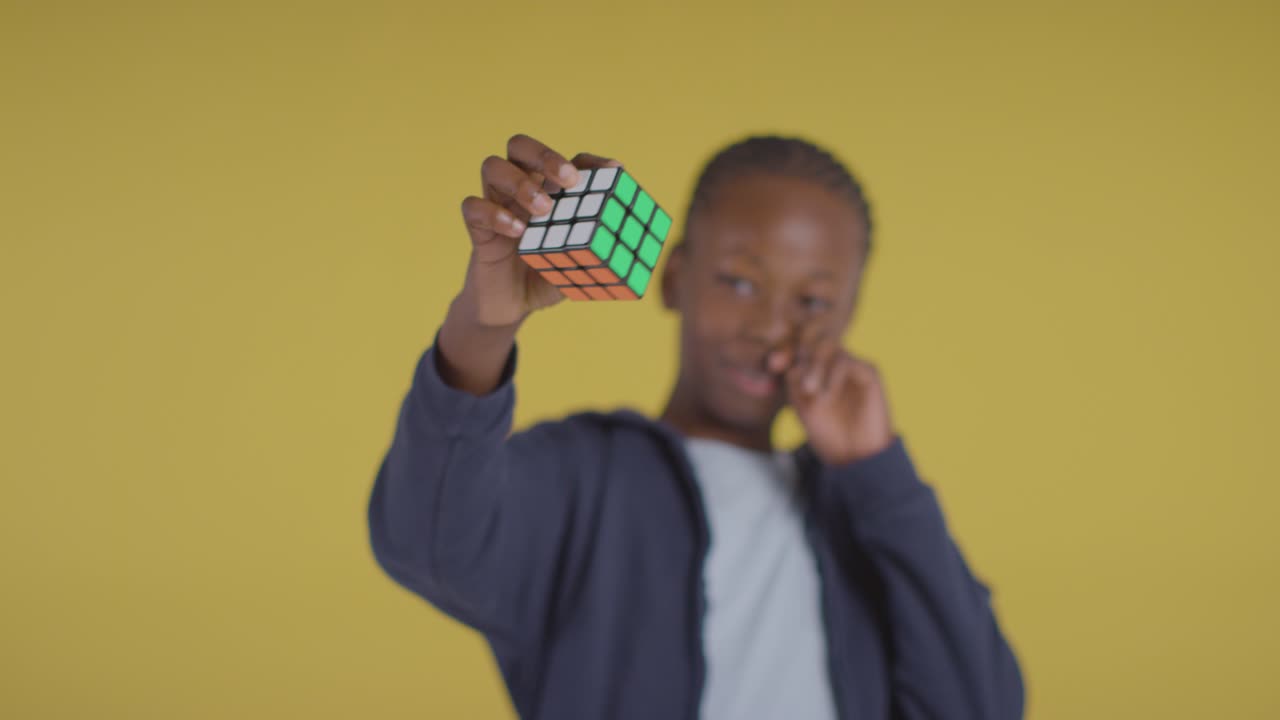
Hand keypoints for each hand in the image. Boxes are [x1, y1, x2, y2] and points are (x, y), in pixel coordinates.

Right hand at [458, 134, 621, 326]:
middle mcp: (521, 190)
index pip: (567, 160)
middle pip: (520, 146)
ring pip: (492, 166)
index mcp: (550, 192)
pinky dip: (494, 214)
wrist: (511, 307)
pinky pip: (473, 207)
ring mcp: (497, 205)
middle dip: (545, 155)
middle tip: (567, 179)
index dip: (589, 161)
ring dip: (519, 183)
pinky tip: (517, 232)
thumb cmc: (547, 278)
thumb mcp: (579, 264)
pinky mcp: (478, 229)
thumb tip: (638, 242)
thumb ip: (599, 249)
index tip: (612, 173)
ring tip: (543, 208)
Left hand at [768, 322, 895, 465]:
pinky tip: (827, 394)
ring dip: (816, 366)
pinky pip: (847, 360)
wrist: (856, 456)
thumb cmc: (828, 435)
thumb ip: (793, 381)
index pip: (799, 348)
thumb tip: (784, 359)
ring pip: (829, 346)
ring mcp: (852, 366)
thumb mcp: (802, 407)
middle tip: (798, 382)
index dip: (785, 353)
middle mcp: (834, 364)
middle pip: (814, 341)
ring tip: (811, 391)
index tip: (774, 366)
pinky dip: (833, 374)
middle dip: (802, 357)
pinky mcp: (869, 372)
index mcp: (816, 370)